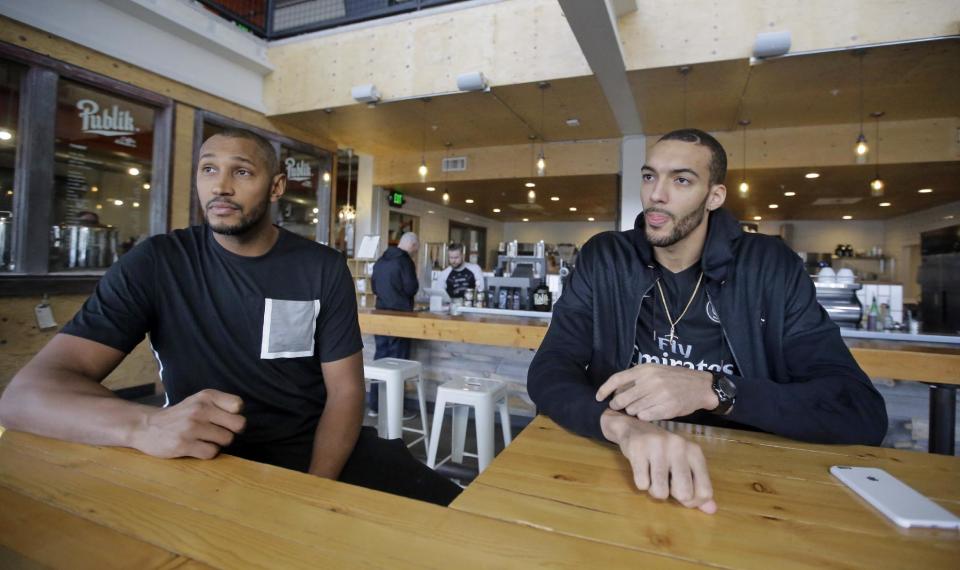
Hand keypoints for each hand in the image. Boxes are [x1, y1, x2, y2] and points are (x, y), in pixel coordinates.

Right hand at [131, 389, 245, 459]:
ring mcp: (191, 427)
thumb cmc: (181, 415)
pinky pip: (211, 453)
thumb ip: (221, 405)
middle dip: (232, 431)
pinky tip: (196, 447)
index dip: (235, 415)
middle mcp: (200, 409)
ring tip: (204, 439)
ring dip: (218, 443)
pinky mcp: (183, 444)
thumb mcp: (199, 401)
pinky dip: (207, 453)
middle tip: (218, 433)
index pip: (238, 405)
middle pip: (239, 424)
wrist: (146, 426)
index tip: (224, 419)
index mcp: (206, 396)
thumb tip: (243, 421)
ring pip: (226, 440)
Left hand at [596, 364, 717, 421]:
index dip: (604, 390)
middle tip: (620, 407)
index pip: (617, 379)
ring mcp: (658, 395)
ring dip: (633, 411)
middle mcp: (650, 381)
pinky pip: (645, 416)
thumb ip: (636, 378)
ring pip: (632, 409)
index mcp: (645, 369)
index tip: (598, 398)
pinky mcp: (666, 408)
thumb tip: (615, 390)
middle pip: (622, 398)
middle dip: (618, 405)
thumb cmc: (674, 378)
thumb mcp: (655, 370)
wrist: (700, 386)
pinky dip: (644, 416)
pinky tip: (649, 412)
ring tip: (640, 408)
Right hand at [601, 410, 715, 512]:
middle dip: (672, 496)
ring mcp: (658, 446)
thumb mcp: (684, 466)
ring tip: (652, 477)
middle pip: (684, 493)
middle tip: (665, 485)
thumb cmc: (663, 451)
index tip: (682, 497)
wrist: (634, 428)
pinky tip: (641, 468)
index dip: (693, 502)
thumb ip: (697, 488)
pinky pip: (642, 484)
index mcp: (694, 452)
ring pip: (660, 491)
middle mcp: (679, 446)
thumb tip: (712, 510)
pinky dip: (641, 483)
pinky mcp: (638, 448)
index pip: (704, 491)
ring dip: (654, 490)